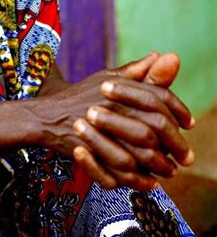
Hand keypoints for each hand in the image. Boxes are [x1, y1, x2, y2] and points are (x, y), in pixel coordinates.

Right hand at [29, 54, 187, 176]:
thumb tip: (163, 55)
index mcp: (118, 88)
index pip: (158, 97)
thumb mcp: (106, 78)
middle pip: (155, 128)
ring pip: (141, 153)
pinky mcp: (91, 153)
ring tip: (169, 171)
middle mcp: (111, 108)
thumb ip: (136, 71)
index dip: (178, 110)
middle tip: (185, 156)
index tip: (189, 123)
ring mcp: (100, 132)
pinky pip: (120, 173)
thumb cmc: (80, 96)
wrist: (46, 116)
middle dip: (175, 144)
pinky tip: (148, 181)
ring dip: (160, 165)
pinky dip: (137, 180)